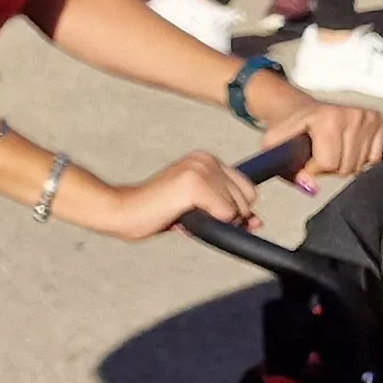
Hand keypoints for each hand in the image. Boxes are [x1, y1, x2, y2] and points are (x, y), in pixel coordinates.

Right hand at [79, 151, 260, 240]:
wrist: (124, 212)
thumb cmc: (157, 211)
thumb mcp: (199, 207)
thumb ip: (228, 209)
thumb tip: (258, 222)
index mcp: (206, 159)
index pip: (248, 189)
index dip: (236, 209)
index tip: (212, 214)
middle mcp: (205, 159)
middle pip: (247, 200)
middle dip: (227, 217)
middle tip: (192, 215)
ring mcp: (200, 169)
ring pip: (237, 209)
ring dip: (214, 221)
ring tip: (184, 214)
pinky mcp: (194, 183)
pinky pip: (225, 214)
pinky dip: (208, 223)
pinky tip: (183, 216)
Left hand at [248, 83, 382, 180]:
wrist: (299, 107)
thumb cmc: (290, 125)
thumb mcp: (275, 142)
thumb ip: (283, 164)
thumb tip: (308, 185)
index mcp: (328, 117)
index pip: (328, 162)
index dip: (313, 169)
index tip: (305, 162)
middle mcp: (352, 115)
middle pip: (345, 167)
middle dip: (328, 169)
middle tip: (317, 155)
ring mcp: (367, 117)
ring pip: (360, 166)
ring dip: (342, 165)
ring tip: (329, 150)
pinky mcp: (377, 121)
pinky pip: (373, 159)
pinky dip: (359, 160)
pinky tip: (345, 148)